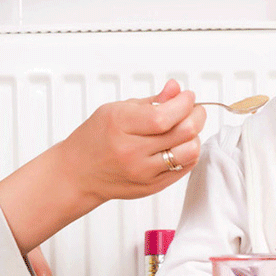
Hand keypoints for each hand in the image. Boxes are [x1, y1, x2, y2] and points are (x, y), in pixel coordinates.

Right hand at [59, 78, 206, 204]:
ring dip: (195, 136)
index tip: (187, 96)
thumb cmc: (95, 139)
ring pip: (190, 152)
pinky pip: (185, 168)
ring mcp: (143, 172)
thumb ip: (152, 100)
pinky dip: (189, 153)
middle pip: (184, 132)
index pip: (166, 115)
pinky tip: (179, 145)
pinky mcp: (153, 186)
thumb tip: (176, 89)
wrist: (77, 173)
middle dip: (197, 115)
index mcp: (121, 125)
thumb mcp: (116, 110)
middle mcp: (132, 151)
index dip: (185, 103)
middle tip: (194, 110)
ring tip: (186, 129)